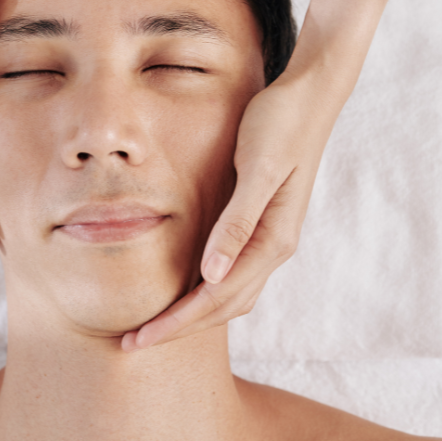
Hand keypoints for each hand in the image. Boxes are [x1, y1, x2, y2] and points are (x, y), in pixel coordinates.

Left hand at [121, 78, 336, 350]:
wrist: (311, 95)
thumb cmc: (281, 123)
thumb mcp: (257, 168)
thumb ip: (237, 223)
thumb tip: (212, 276)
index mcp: (273, 240)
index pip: (216, 298)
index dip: (176, 323)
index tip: (138, 340)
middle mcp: (274, 248)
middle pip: (222, 307)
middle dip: (177, 329)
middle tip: (131, 344)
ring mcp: (270, 239)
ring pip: (229, 297)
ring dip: (191, 316)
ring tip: (151, 328)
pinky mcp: (262, 226)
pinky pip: (232, 275)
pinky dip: (204, 293)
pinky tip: (181, 293)